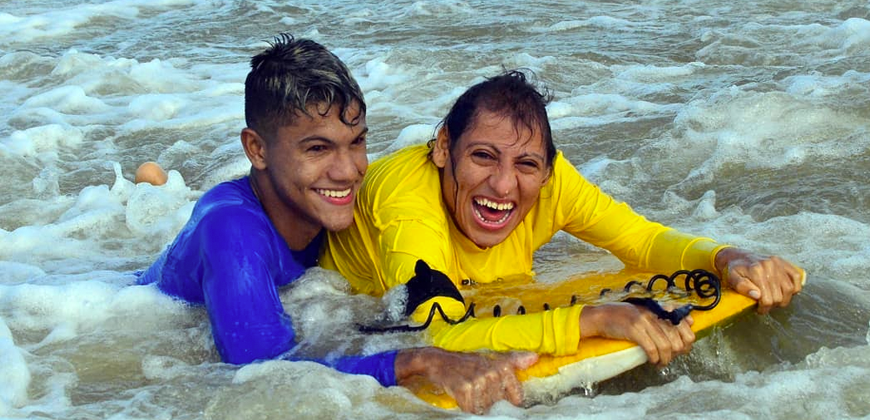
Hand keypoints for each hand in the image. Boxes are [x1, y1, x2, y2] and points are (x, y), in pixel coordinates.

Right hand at [395, 348, 537, 413]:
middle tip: (479, 392)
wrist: (438, 361)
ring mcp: (478, 381)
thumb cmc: (466, 363)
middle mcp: (492, 373)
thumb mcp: (491, 359)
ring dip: (478, 406)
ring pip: (486, 408)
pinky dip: (467, 408)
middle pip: (500, 404)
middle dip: (491, 403)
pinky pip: (472, 409)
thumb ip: (514, 360)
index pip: (516, 397)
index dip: (508, 401)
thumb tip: (535, 357)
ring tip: (471, 394)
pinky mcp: (464, 390)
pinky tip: (463, 398)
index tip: (498, 397)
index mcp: (502, 366)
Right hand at [580, 303, 694, 365]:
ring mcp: (644, 321)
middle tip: (670, 358)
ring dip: (665, 359)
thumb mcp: (647, 312)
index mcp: (660, 308)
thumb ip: (667, 316)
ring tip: (661, 363)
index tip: (681, 349)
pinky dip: (654, 358)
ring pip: (666, 346)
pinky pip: (651, 348)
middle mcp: (654, 313)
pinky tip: (652, 361)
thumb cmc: (624, 316)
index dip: (686, 340)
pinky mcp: (634, 329)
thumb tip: (691, 321)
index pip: (685, 325)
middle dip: (676, 353)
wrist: (601, 316)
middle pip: (677, 339)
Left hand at [715, 247, 805, 313]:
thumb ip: (742, 287)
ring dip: (784, 299)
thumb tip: (757, 295)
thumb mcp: (732, 279)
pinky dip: (795, 286)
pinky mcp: (782, 262)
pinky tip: (786, 292)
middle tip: (766, 306)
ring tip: (775, 301)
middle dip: (772, 304)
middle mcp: (769, 265)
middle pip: (779, 295)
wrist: (737, 256)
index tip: (760, 310)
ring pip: (789, 288)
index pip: (767, 298)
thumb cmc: (734, 270)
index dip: (764, 308)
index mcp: (756, 270)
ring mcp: (777, 263)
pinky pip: (796, 276)